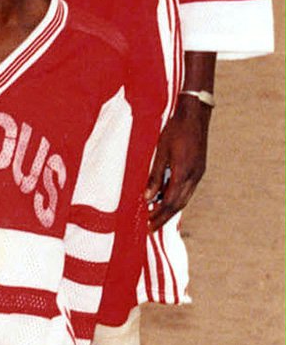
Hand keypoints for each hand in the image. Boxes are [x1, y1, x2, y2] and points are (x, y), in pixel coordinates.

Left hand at [146, 97, 209, 228]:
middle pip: (178, 204)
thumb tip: (146, 197)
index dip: (158, 215)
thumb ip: (155, 176)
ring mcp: (198, 174)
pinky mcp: (198, 170)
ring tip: (156, 218)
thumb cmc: (174, 131)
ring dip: (170, 210)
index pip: (169, 201)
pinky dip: (176, 199)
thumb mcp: (160, 152)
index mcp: (183, 173)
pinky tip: (166, 201)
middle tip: (150, 228)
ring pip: (184, 198)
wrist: (195, 117)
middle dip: (164, 217)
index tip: (147, 225)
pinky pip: (187, 190)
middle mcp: (194, 176)